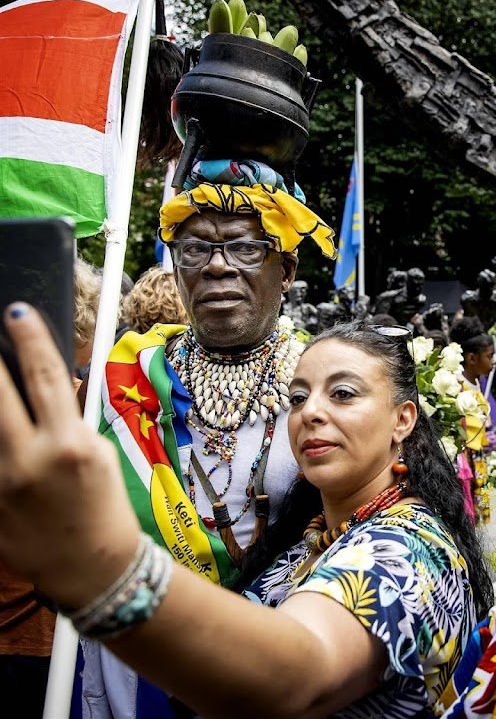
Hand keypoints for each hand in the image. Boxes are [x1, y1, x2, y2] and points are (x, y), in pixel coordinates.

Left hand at [0, 304, 139, 609]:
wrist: (92, 566)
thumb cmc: (103, 507)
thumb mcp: (101, 454)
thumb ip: (70, 419)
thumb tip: (48, 383)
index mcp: (71, 444)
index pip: (45, 376)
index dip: (30, 339)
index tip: (16, 311)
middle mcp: (32, 459)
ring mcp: (2, 482)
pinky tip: (0, 426)